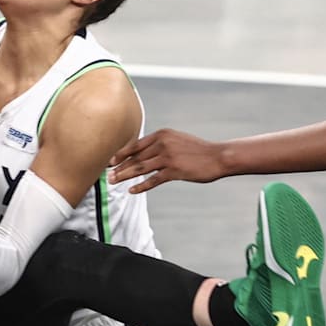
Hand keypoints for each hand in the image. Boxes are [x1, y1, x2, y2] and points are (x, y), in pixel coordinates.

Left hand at [108, 129, 224, 193]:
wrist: (218, 156)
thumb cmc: (196, 150)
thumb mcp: (176, 140)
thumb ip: (159, 143)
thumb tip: (141, 153)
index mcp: (161, 135)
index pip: (135, 145)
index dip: (120, 154)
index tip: (109, 161)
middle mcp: (162, 144)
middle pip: (135, 157)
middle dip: (119, 167)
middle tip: (107, 175)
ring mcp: (168, 157)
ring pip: (140, 168)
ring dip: (124, 176)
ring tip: (113, 182)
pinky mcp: (175, 170)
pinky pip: (153, 180)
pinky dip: (141, 186)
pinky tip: (132, 190)